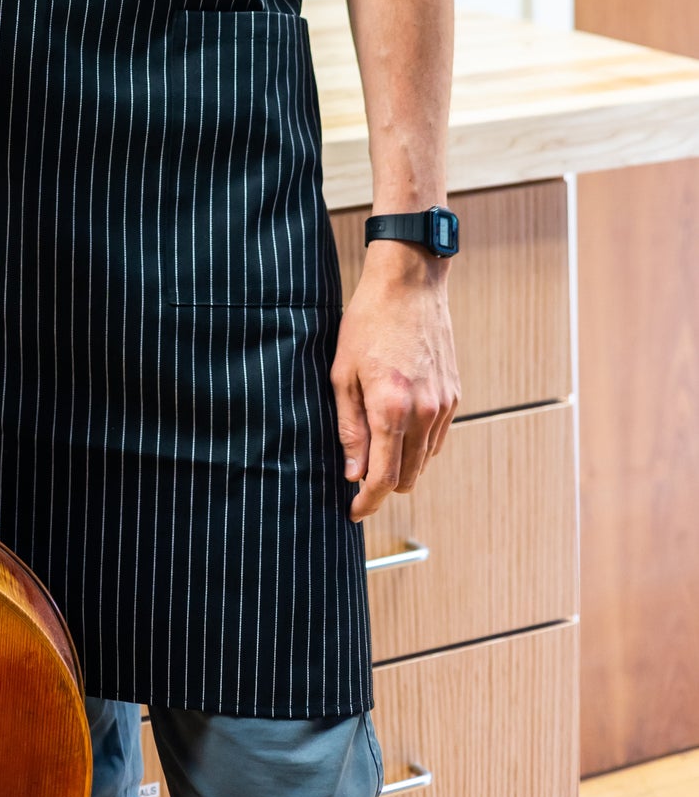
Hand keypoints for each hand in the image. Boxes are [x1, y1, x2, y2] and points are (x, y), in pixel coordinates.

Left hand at [331, 244, 460, 519]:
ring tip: (376, 448)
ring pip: (425, 460)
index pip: (384, 478)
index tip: (354, 511)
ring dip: (402, 465)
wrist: (409, 284)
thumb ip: (349, 427)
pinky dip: (418, 445)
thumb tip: (353, 473)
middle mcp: (424, 413)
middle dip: (384, 487)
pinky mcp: (454, 395)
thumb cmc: (367, 322)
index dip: (368, 502)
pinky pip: (437, 438)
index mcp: (392, 408)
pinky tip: (398, 428)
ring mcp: (444, 405)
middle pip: (409, 477)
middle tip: (359, 478)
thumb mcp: (342, 373)